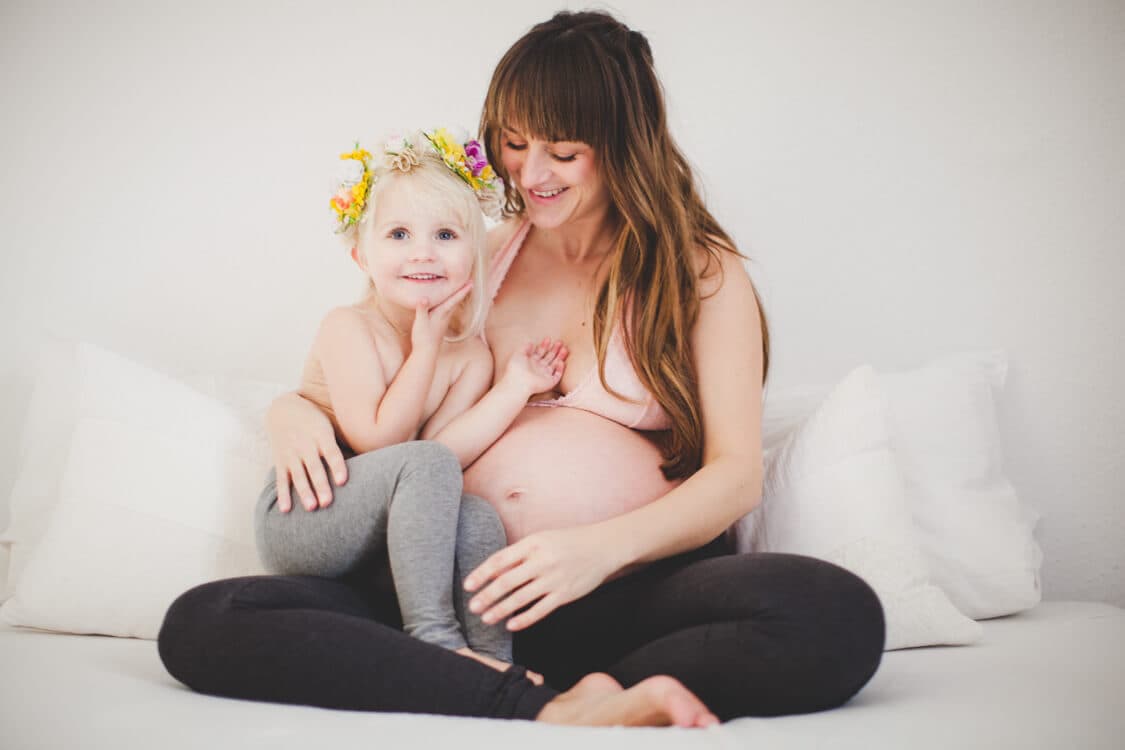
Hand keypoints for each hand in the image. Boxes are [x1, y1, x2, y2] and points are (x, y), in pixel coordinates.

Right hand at [265, 392, 347, 512]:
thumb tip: (371, 459)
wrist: (283, 408)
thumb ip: (343, 441)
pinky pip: (281, 479)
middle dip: (321, 485)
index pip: (331, 452)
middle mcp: (305, 444)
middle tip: (327, 503)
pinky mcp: (280, 460)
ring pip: (298, 475)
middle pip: (314, 467)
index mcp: (321, 434)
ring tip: (311, 508)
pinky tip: (286, 510)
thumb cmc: (315, 420)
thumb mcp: (329, 424)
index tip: (342, 481)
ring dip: (304, 492)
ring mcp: (291, 453)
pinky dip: (283, 494)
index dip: (337, 466)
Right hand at [410, 281, 472, 353]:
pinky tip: (449, 304)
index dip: (462, 290)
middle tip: (471, 282)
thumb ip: (422, 310)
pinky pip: (448, 310)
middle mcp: (445, 316)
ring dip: (458, 297)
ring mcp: (443, 321)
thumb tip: (424, 298)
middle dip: (462, 291)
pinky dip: (451, 303)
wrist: (426, 353)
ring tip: (463, 289)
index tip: (471, 283)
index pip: (453, 299)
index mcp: (441, 313)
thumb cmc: (423, 338)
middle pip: (456, 301)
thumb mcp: (420, 322)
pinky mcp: (440, 324)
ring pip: (453, 306)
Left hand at [463, 526, 618, 630]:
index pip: (500, 560)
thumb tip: (494, 571)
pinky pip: (540, 610)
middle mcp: (542, 561)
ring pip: (520, 598)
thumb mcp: (542, 540)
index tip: (468, 585)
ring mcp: (554, 579)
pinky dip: (524, 619)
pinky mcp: (565, 594)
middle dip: (487, 596)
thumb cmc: (568, 541)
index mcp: (533, 544)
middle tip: (472, 607)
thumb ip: (520, 554)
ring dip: (500, 610)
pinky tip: (511, 625)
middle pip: (507, 581)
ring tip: (486, 618)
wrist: (603, 547)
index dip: (482, 574)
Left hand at [503, 338, 567, 395]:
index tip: (548, 338)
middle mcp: (539, 368)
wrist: (518, 382)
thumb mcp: (518, 354)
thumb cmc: (516, 369)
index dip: (544, 345)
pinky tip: (560, 361)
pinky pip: (557, 375)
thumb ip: (525, 348)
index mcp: (531, 362)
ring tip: (565, 348)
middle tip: (560, 342)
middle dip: (555, 349)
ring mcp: (545, 375)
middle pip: (549, 357)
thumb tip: (531, 343)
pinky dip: (560, 369)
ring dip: (560, 357)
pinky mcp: (550, 382)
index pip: (540, 352)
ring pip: (555, 365)